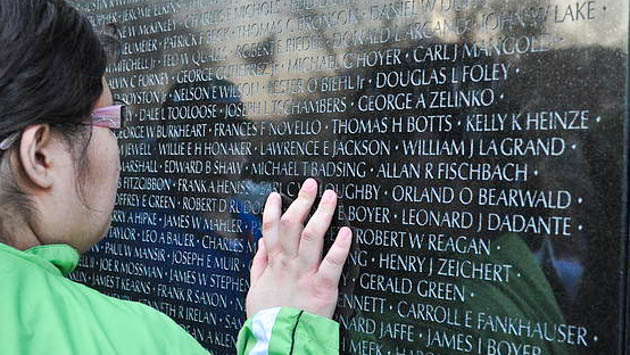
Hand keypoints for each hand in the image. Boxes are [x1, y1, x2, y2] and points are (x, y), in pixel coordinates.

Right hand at [246, 178, 351, 318]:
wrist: (278, 343)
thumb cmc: (268, 318)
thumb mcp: (255, 290)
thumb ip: (258, 264)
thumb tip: (261, 243)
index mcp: (273, 264)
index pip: (270, 230)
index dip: (272, 210)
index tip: (277, 194)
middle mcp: (288, 264)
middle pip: (292, 225)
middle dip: (302, 201)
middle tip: (311, 184)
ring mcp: (305, 274)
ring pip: (312, 237)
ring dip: (322, 213)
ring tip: (330, 196)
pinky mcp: (322, 288)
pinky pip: (332, 263)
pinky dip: (341, 246)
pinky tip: (347, 231)